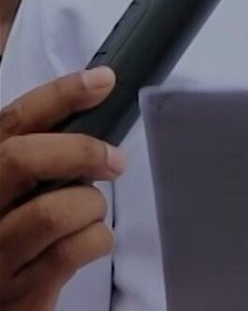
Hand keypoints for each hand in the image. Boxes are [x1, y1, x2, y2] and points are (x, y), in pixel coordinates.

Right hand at [0, 68, 124, 310]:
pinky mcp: (19, 293)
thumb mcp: (19, 186)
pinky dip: (96, 239)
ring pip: (50, 210)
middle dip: (79, 150)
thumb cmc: (17, 231)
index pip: (14, 120)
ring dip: (89, 205)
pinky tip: (91, 240)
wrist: (4, 299)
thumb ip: (42, 150)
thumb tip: (97, 96)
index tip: (102, 81)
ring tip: (91, 211)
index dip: (60, 94)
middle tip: (115, 159)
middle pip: (22, 159)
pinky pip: (69, 252)